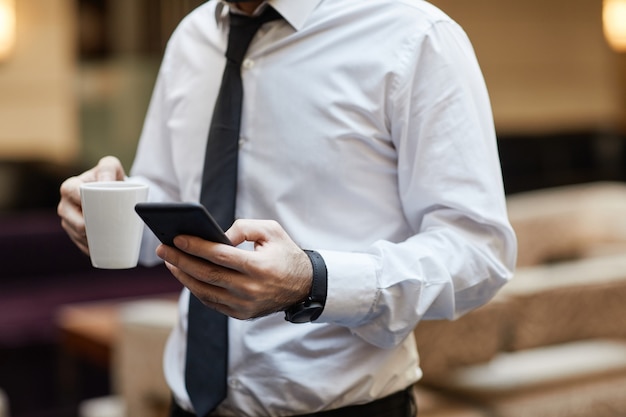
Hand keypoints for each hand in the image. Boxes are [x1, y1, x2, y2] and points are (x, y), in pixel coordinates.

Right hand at [57, 156, 125, 254]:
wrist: (114, 191)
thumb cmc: (110, 177)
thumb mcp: (111, 167)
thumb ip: (108, 168)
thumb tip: (104, 183)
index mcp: (71, 186)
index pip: (70, 192)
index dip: (80, 200)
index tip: (91, 206)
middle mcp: (66, 204)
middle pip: (71, 219)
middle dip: (83, 226)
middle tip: (102, 229)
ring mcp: (68, 220)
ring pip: (75, 234)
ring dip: (87, 240)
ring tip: (102, 240)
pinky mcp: (74, 233)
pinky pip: (80, 244)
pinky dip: (89, 248)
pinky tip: (97, 251)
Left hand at [156, 219, 312, 319]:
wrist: (304, 286)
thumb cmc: (285, 253)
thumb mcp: (271, 231)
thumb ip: (244, 227)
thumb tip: (217, 236)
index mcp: (260, 267)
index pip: (221, 256)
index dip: (196, 247)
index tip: (176, 238)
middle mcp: (251, 289)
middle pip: (207, 274)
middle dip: (181, 260)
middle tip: (163, 249)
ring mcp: (245, 305)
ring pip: (205, 291)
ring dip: (183, 276)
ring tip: (170, 262)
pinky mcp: (241, 314)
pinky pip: (211, 302)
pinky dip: (196, 288)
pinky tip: (186, 275)